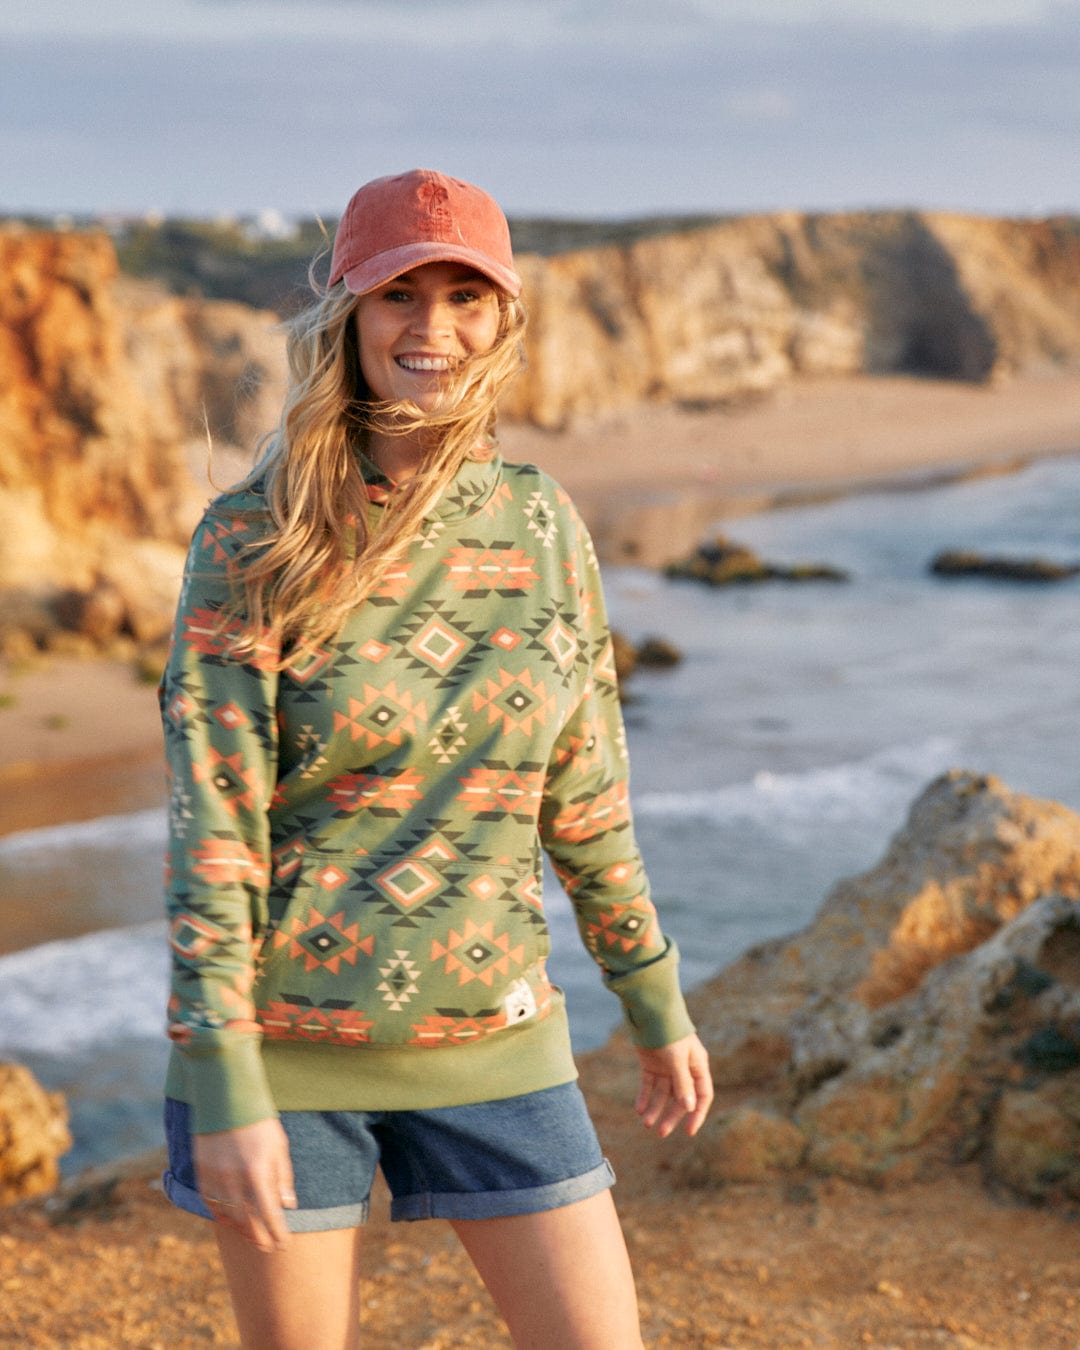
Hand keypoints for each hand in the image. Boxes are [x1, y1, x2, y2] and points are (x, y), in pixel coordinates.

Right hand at [194, 1117, 296, 1252]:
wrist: (225, 1099)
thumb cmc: (258, 1121)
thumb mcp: (279, 1146)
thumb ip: (283, 1177)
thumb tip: (288, 1205)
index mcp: (257, 1173)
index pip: (269, 1214)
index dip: (277, 1232)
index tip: (284, 1244)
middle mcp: (234, 1181)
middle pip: (248, 1221)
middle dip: (260, 1237)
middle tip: (269, 1248)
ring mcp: (215, 1179)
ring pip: (227, 1216)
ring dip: (241, 1231)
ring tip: (252, 1238)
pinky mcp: (201, 1174)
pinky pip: (210, 1204)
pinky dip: (221, 1216)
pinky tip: (229, 1221)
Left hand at [634, 1032, 713, 1138]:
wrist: (649, 1010)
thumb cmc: (669, 1032)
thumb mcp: (677, 1059)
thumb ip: (683, 1083)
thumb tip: (689, 1108)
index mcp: (697, 1065)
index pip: (702, 1095)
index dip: (697, 1114)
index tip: (689, 1132)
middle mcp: (684, 1068)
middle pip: (680, 1098)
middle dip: (671, 1115)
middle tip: (660, 1132)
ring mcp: (667, 1066)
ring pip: (662, 1094)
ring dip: (655, 1108)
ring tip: (645, 1123)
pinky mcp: (651, 1063)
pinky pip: (649, 1084)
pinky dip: (644, 1097)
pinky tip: (639, 1109)